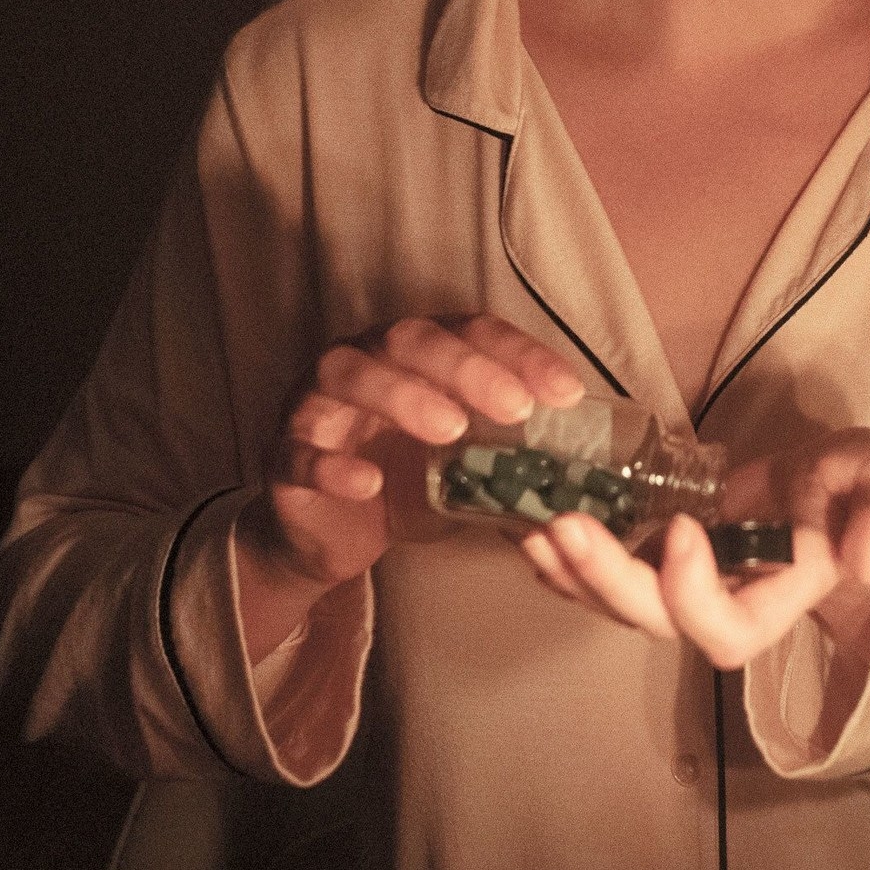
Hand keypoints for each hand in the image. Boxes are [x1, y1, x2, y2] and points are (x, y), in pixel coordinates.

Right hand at [233, 315, 583, 655]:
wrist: (327, 538)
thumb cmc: (401, 483)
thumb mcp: (465, 470)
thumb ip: (511, 462)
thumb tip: (586, 484)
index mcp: (414, 355)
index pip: (471, 332)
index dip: (520, 354)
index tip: (567, 392)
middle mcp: (363, 362)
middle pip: (407, 339)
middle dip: (465, 366)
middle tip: (514, 407)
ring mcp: (316, 405)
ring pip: (347, 375)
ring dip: (402, 397)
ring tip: (450, 430)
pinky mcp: (283, 457)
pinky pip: (300, 450)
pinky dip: (332, 464)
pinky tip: (368, 483)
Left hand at [520, 428, 869, 700]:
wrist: (829, 490)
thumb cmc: (853, 488)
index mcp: (780, 599)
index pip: (727, 628)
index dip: (695, 592)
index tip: (683, 525)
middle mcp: (725, 607)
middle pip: (657, 622)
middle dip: (608, 580)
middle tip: (564, 525)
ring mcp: (684, 589)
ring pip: (621, 607)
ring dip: (574, 575)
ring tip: (533, 530)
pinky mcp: (657, 562)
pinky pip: (605, 581)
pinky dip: (566, 563)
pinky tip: (531, 533)